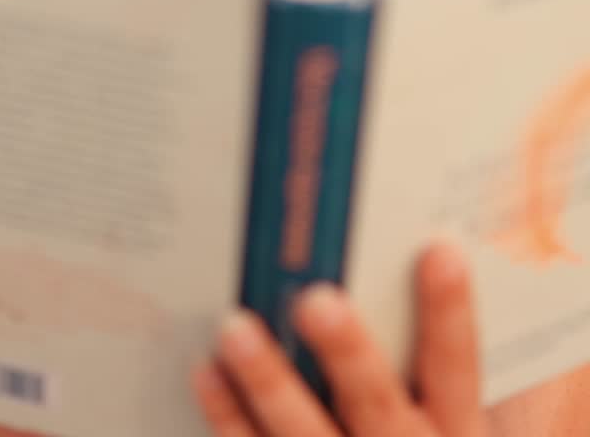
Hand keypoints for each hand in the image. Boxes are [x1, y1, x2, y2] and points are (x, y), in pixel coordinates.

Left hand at [193, 242, 488, 436]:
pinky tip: (207, 373)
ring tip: (235, 328)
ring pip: (306, 435)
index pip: (456, 366)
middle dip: (348, 352)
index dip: (449, 312)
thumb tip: (460, 253)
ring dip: (269, 381)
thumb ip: (454, 362)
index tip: (439, 250)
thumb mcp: (459, 420)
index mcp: (456, 432)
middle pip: (377, 402)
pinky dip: (229, 418)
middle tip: (317, 299)